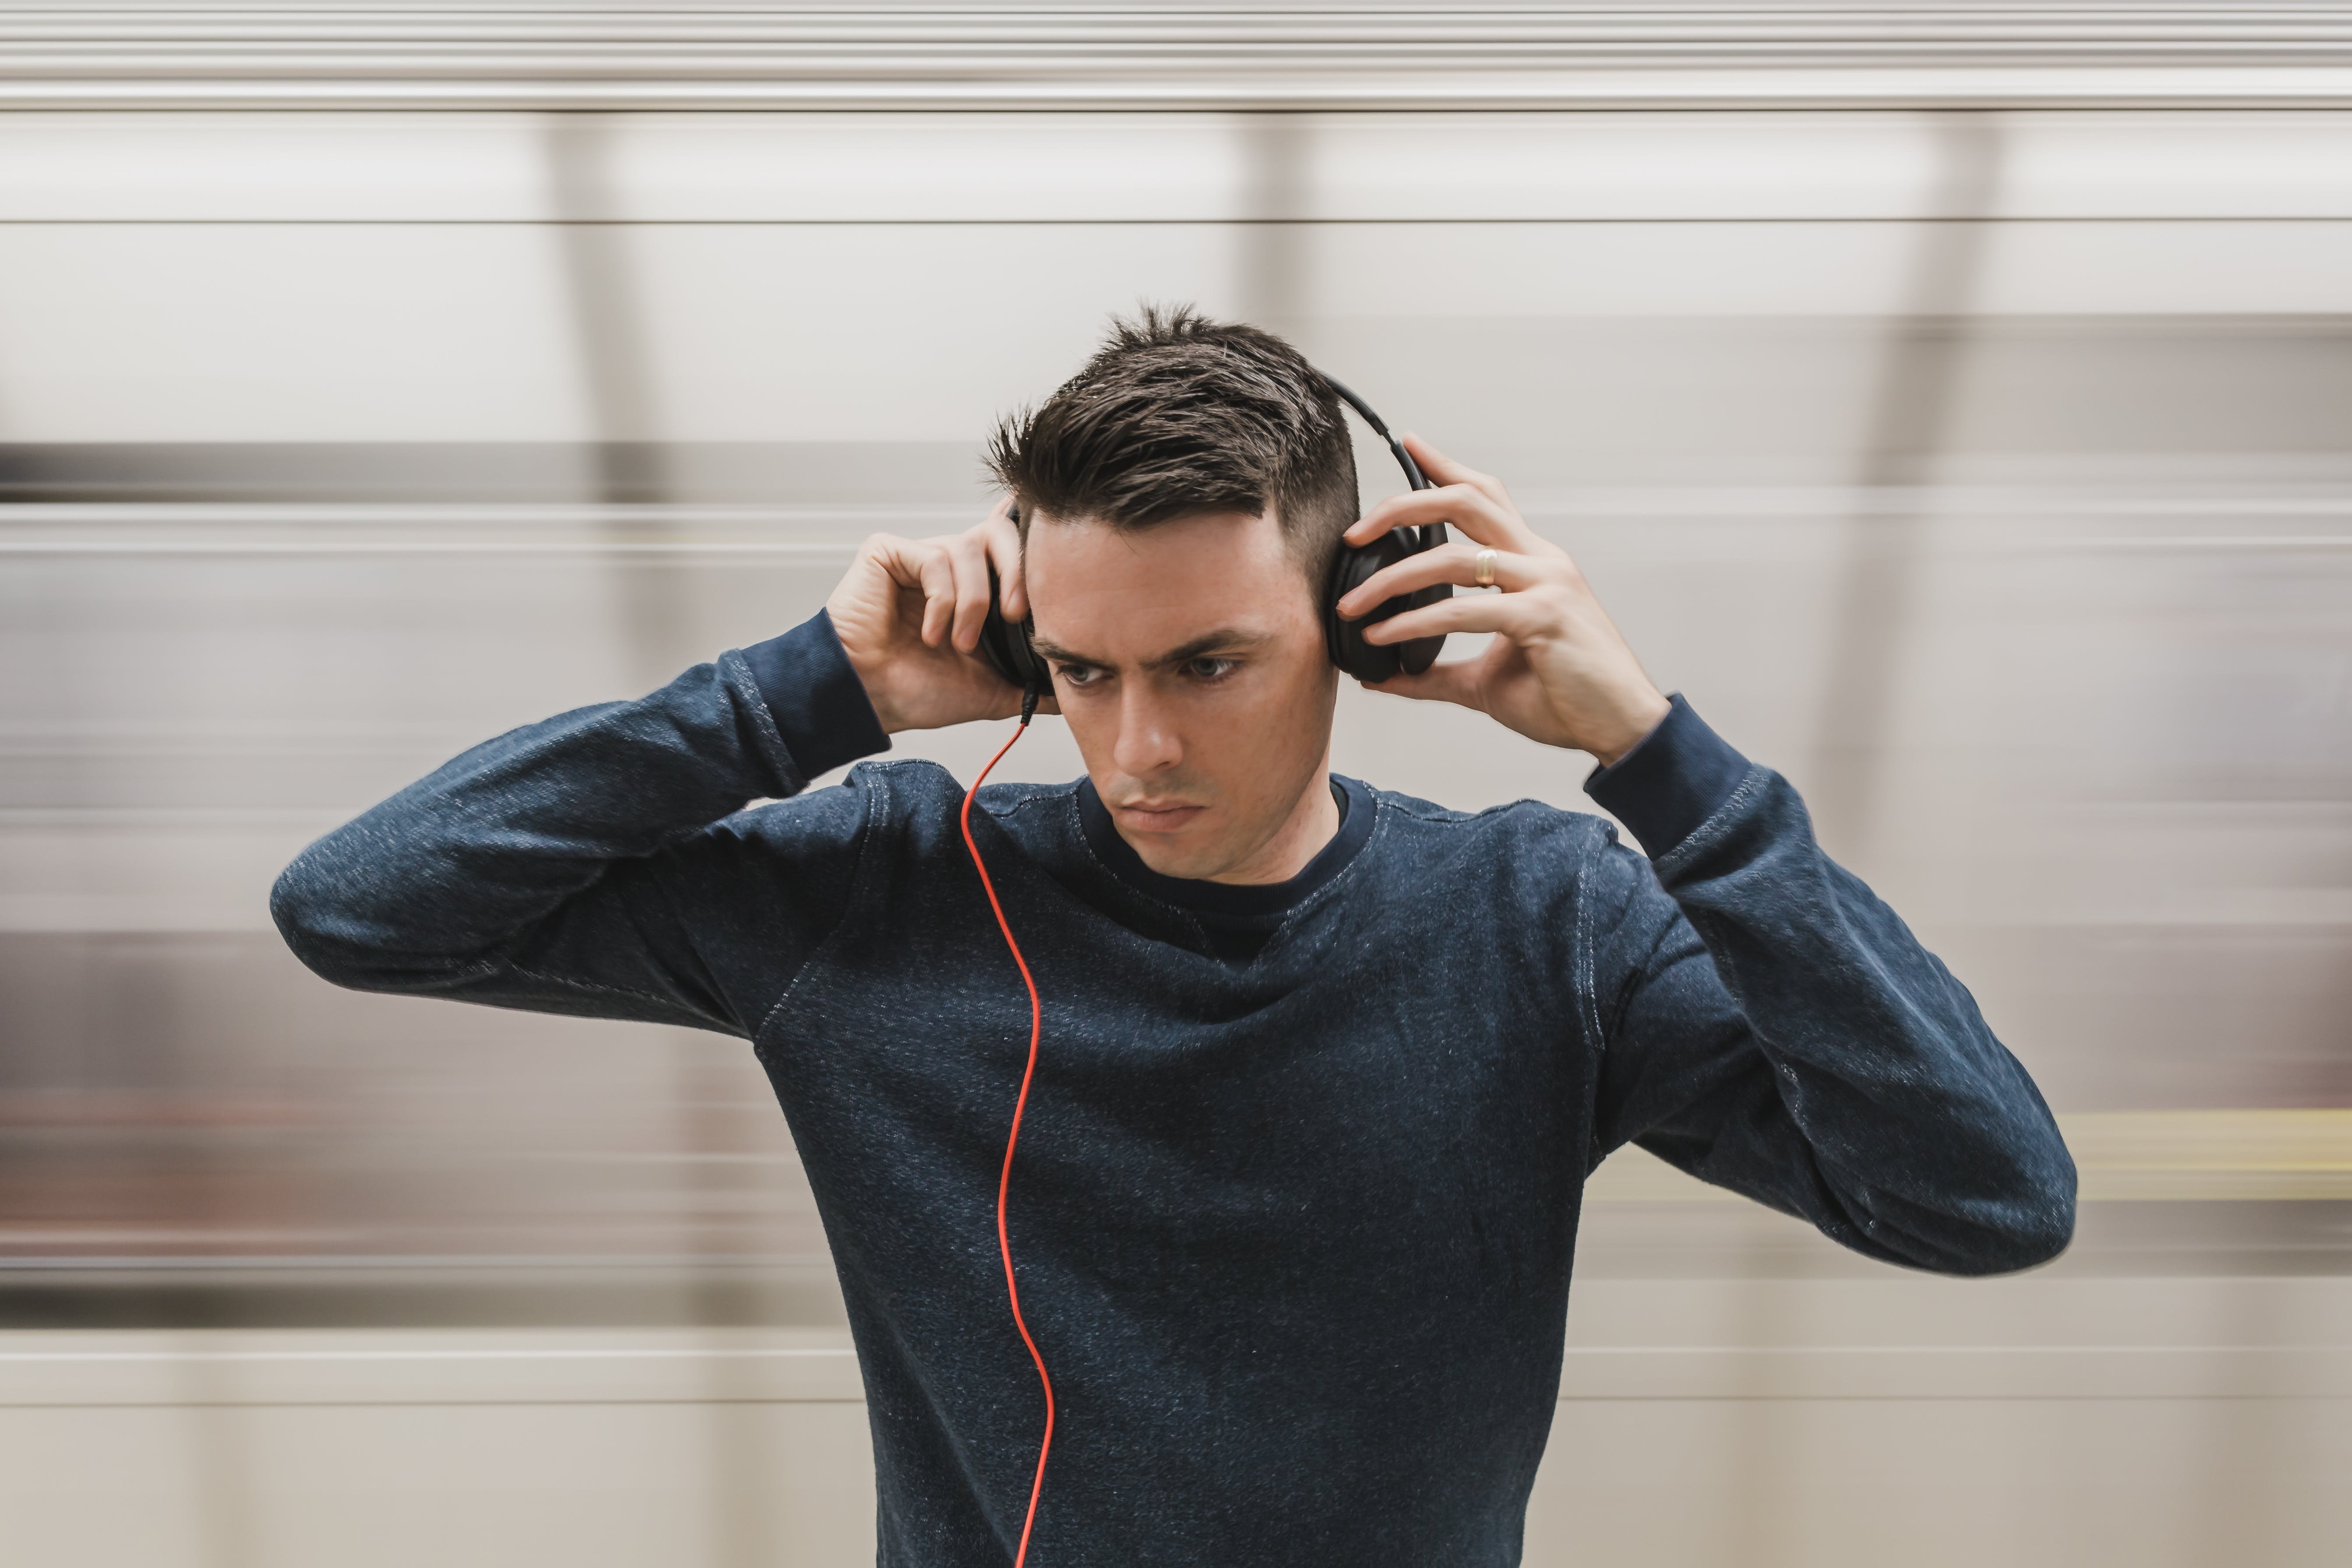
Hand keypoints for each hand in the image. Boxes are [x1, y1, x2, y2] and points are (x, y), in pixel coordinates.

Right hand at [824, 499, 1053, 733]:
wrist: (872, 701)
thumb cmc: (918, 691)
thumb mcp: (992, 691)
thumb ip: (1032, 684)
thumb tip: (1073, 688)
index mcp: (977, 586)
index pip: (1012, 544)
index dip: (1033, 545)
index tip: (1054, 567)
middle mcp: (951, 563)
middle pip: (1001, 531)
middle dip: (1018, 572)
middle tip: (1016, 616)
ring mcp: (919, 554)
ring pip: (969, 550)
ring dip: (972, 604)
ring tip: (957, 644)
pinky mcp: (888, 552)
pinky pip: (933, 558)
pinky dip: (941, 601)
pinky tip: (931, 634)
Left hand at [1334, 436, 1669, 764]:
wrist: (1623, 728)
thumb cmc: (1566, 699)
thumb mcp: (1487, 681)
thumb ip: (1434, 673)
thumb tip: (1381, 676)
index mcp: (1535, 562)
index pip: (1487, 497)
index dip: (1445, 467)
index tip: (1409, 445)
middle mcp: (1542, 561)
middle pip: (1467, 501)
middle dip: (1403, 506)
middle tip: (1355, 532)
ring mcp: (1546, 585)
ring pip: (1454, 558)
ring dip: (1391, 580)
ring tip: (1352, 606)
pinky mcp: (1542, 618)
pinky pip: (1463, 610)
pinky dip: (1414, 622)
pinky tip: (1383, 637)